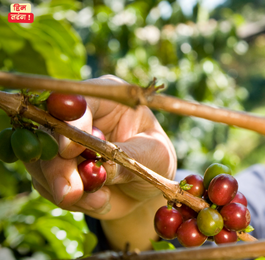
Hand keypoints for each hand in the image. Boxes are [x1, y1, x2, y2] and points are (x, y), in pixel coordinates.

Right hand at [25, 75, 176, 220]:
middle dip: (57, 166)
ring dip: (62, 187)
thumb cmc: (155, 160)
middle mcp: (78, 116)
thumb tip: (102, 167)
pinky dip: (68, 199)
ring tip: (99, 200)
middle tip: (72, 192)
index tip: (69, 150)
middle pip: (49, 132)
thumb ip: (128, 158)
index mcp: (106, 100)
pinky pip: (44, 184)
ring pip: (40, 160)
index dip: (69, 123)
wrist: (146, 188)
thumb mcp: (154, 155)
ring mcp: (60, 142)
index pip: (78, 102)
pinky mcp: (53, 168)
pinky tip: (98, 202)